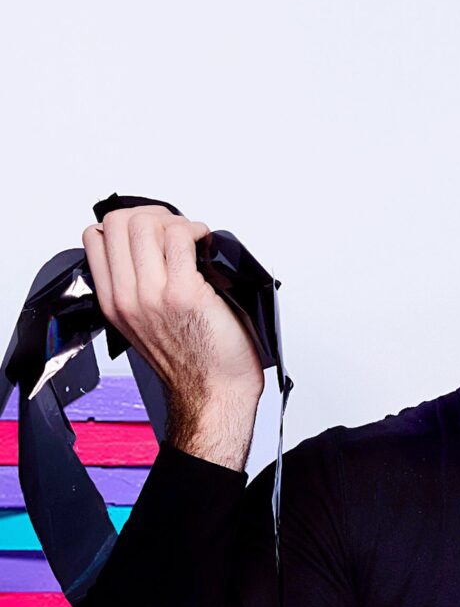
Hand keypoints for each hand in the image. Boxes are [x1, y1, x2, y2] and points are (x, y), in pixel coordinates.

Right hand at [82, 206, 263, 470]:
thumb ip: (140, 287)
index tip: (155, 232)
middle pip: (119, 221)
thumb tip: (155, 245)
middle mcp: (127, 297)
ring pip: (146, 223)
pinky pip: (181, 237)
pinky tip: (206, 243)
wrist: (215, 391)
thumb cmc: (194, 359)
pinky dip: (196, 230)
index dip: (128, 223)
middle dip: (154, 215)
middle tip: (178, 230)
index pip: (96, 237)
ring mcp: (153, 294)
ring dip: (176, 221)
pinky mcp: (184, 292)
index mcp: (114, 302)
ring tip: (194, 238)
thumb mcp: (147, 322)